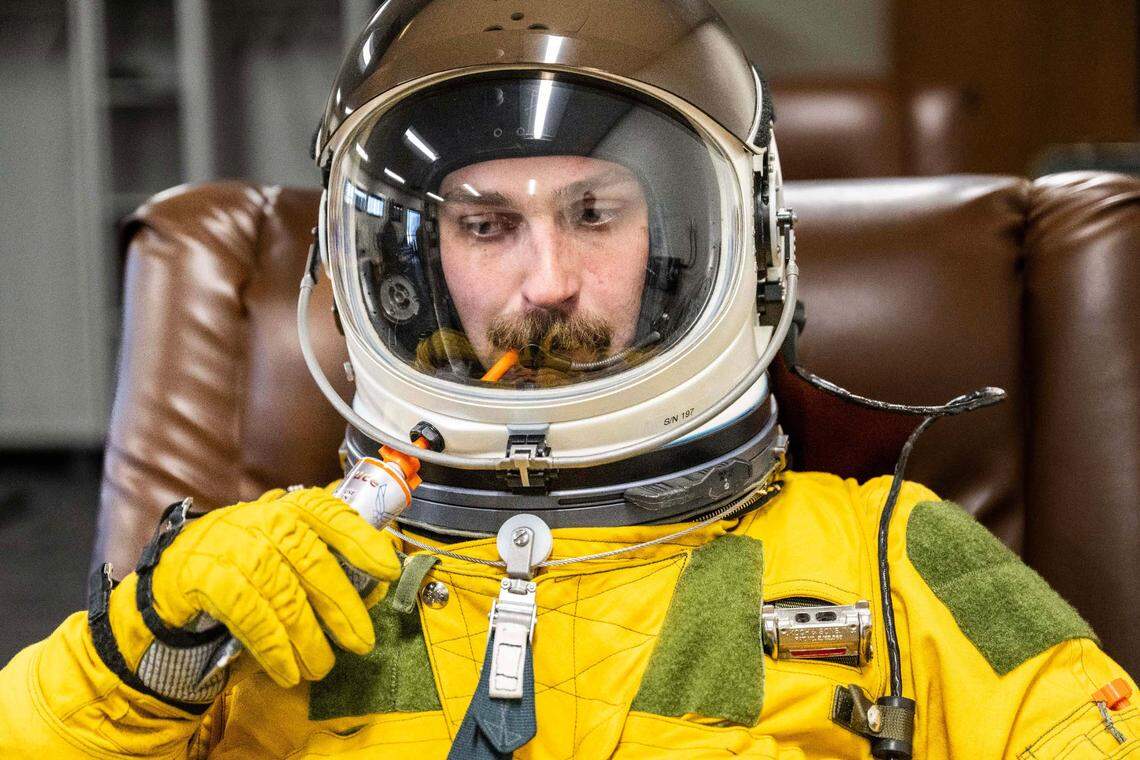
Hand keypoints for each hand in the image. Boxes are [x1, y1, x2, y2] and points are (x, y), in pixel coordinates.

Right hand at [141, 486, 399, 687]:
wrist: (174, 577)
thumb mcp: (285, 548)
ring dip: (307, 638)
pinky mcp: (206, 577)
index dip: (362, 540)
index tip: (388, 569)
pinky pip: (250, 616)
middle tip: (362, 641)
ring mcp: (232, 545)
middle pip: (312, 562)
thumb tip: (379, 576)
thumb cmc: (244, 563)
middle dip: (342, 606)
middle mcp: (263, 519)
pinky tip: (287, 671)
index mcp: (289, 508)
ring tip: (322, 666)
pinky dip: (273, 648)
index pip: (331, 514)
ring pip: (283, 594)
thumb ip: (325, 555)